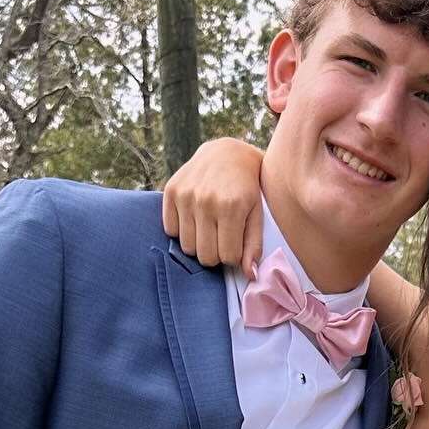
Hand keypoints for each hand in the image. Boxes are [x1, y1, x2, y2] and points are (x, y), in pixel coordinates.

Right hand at [163, 137, 265, 275]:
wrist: (228, 153)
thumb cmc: (247, 188)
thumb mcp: (257, 215)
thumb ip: (253, 246)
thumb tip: (249, 275)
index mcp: (231, 207)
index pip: (227, 257)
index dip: (232, 256)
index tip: (235, 243)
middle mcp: (205, 200)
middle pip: (205, 256)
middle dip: (216, 253)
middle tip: (222, 237)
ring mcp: (186, 194)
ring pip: (187, 247)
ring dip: (199, 243)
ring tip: (209, 227)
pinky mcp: (171, 190)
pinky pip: (171, 230)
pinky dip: (182, 229)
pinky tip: (194, 217)